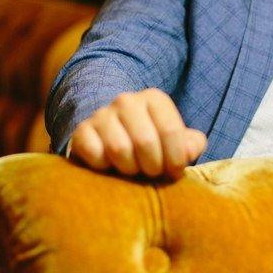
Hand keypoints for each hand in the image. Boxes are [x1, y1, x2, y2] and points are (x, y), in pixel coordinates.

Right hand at [68, 88, 206, 179]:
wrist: (111, 143)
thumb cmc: (151, 147)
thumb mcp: (175, 144)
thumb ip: (190, 145)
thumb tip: (188, 151)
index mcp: (154, 99)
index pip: (171, 131)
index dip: (175, 160)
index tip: (173, 173)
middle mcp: (126, 100)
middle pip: (146, 141)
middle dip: (153, 167)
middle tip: (152, 173)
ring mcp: (101, 114)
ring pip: (119, 149)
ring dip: (129, 168)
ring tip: (133, 170)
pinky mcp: (81, 131)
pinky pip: (95, 154)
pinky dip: (104, 167)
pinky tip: (109, 166)